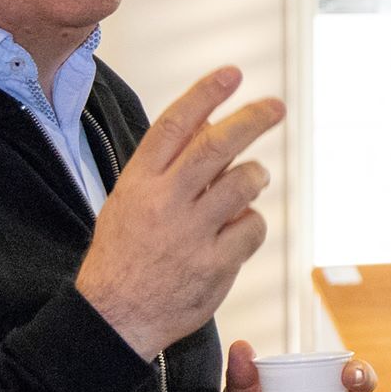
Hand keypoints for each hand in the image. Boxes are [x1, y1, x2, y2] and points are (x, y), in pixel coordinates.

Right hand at [75, 67, 282, 359]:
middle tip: (276, 106)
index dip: (205, 94)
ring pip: (243, 183)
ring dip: (256, 175)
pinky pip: (253, 226)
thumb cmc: (124, 253)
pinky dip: (252, 223)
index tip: (232, 73)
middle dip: (251, 119)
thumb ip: (166, 165)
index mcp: (139, 183)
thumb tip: (211, 123)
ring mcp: (190, 235)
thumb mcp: (128, 200)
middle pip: (216, 146)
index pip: (174, 125)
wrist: (114, 318)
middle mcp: (164, 203)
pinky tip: (237, 230)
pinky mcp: (214, 266)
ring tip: (253, 179)